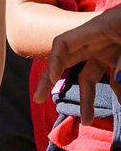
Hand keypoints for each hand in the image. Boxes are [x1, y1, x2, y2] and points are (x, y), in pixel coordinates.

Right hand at [34, 5, 120, 119]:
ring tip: (87, 120)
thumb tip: (119, 81)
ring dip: (88, 98)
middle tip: (38, 100)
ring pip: (88, 76)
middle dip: (50, 80)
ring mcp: (106, 49)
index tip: (52, 80)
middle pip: (66, 61)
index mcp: (94, 30)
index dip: (54, 61)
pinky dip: (116, 90)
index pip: (63, 44)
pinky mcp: (116, 55)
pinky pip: (111, 77)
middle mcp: (95, 41)